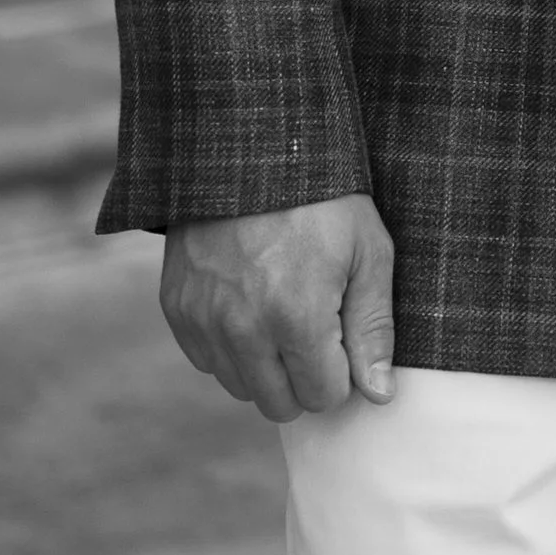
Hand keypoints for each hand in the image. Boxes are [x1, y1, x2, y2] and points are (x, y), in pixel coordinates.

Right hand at [160, 193, 396, 423]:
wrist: (251, 150)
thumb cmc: (323, 199)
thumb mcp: (369, 251)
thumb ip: (374, 328)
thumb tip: (378, 395)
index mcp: (297, 317)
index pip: (323, 396)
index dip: (341, 371)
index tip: (342, 334)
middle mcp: (243, 328)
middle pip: (280, 405)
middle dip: (304, 377)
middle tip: (315, 328)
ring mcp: (203, 320)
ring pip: (241, 387)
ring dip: (265, 366)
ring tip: (281, 309)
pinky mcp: (176, 309)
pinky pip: (207, 360)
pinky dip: (230, 346)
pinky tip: (248, 304)